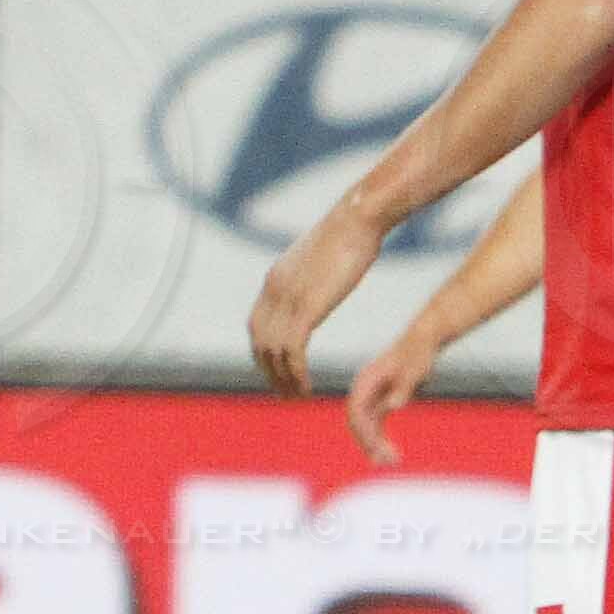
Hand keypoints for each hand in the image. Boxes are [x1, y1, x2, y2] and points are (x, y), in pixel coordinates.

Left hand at [247, 204, 382, 394]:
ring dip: (284, 379)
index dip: (263, 352)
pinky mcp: (306, 306)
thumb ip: (309, 278)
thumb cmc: (350, 234)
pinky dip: (296, 372)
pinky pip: (292, 350)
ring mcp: (287, 298)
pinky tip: (307, 386)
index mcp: (274, 281)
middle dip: (269, 372)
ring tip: (297, 396)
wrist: (357, 217)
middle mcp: (273, 291)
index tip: (274, 371)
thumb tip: (314, 283)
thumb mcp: (319, 259)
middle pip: (260, 343)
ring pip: (274, 352)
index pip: (256, 326)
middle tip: (284, 393)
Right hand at [342, 316, 444, 464]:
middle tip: (387, 461)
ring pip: (366, 426)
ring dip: (375, 445)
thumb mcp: (413, 370)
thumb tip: (392, 406)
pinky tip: (391, 453)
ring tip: (391, 462)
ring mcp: (371, 396)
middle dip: (369, 443)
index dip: (364, 432)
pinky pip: (376, 424)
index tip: (378, 449)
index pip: (356, 412)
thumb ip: (403, 388)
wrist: (423, 341)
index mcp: (365, 381)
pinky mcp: (380, 400)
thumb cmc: (419, 353)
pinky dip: (381, 439)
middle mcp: (363, 390)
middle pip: (358, 422)